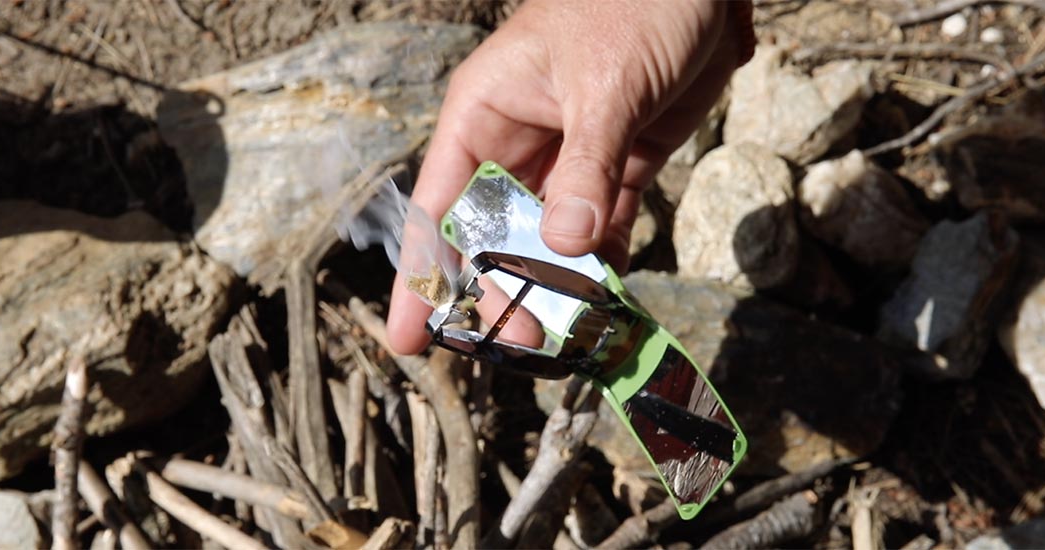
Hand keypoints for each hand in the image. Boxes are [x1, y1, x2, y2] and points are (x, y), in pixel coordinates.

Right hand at [386, 0, 751, 353]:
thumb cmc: (636, 3)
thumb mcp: (607, 84)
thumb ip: (587, 167)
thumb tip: (567, 249)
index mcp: (486, 113)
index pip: (439, 205)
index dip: (421, 276)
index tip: (408, 337)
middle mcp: (518, 142)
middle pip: (492, 235)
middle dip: (499, 291)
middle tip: (519, 345)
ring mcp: (569, 158)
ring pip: (547, 241)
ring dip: (553, 288)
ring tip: (563, 341)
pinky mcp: (619, 167)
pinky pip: (602, 229)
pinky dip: (606, 266)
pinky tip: (608, 302)